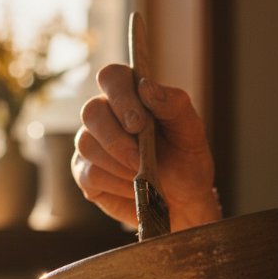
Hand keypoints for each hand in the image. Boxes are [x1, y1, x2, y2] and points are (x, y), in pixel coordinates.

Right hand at [73, 64, 220, 230]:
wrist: (183, 200)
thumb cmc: (186, 160)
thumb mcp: (192, 133)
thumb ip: (174, 105)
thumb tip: (145, 86)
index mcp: (131, 95)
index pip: (112, 77)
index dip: (120, 97)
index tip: (139, 124)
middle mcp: (106, 114)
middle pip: (91, 112)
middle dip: (117, 140)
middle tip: (141, 160)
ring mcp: (91, 143)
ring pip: (87, 145)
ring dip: (119, 165)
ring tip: (143, 177)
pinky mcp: (85, 172)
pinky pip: (89, 174)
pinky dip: (116, 184)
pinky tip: (134, 189)